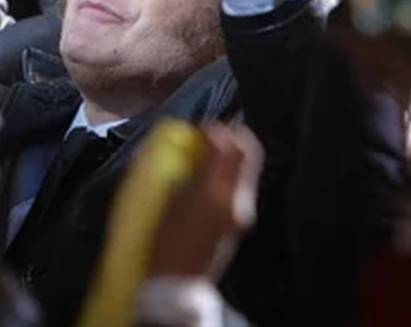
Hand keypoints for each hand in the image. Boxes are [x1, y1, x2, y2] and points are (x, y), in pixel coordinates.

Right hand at [148, 123, 263, 279]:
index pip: (229, 145)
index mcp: (211, 192)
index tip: (202, 126)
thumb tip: (194, 144)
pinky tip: (210, 175)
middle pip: (247, 152)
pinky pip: (240, 184)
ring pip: (246, 167)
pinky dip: (228, 172)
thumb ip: (185, 168)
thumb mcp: (167, 199)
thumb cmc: (162, 242)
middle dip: (233, 136)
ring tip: (208, 151)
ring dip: (231, 153)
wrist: (177, 283)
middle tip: (212, 133)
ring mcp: (241, 210)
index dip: (217, 129)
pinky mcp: (240, 220)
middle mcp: (234, 199)